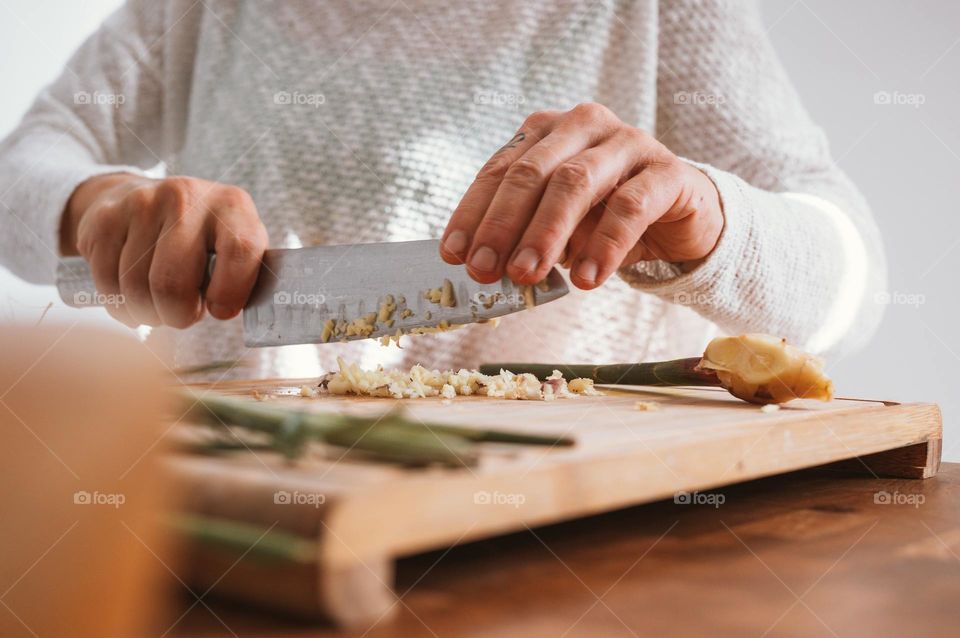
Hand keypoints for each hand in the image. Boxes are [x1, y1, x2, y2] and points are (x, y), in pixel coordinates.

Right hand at [60, 173, 267, 327]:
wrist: (141, 197)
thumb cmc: (202, 239)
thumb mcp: (234, 247)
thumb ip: (245, 277)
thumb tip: (243, 315)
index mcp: (233, 205)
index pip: (241, 252)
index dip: (231, 293)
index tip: (220, 310)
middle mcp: (188, 197)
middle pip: (173, 284)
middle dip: (178, 316)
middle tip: (183, 315)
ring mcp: (142, 203)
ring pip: (137, 290)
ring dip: (148, 313)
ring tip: (160, 303)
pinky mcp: (105, 218)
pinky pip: (107, 284)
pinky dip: (120, 305)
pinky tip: (133, 296)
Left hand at [440, 103, 723, 288]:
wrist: (681, 216)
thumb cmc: (605, 217)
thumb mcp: (558, 225)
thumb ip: (524, 236)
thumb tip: (485, 268)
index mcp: (546, 132)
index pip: (500, 170)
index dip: (474, 213)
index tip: (454, 254)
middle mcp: (584, 126)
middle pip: (532, 172)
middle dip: (503, 225)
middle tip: (485, 271)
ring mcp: (628, 142)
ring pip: (576, 182)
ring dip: (545, 233)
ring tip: (526, 275)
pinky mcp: (668, 171)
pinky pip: (630, 206)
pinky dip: (603, 245)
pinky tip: (586, 278)